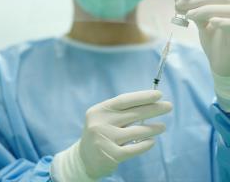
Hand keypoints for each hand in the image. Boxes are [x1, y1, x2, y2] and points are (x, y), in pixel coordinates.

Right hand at [51, 90, 171, 180]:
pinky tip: (152, 141)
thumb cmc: (99, 132)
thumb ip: (121, 112)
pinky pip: (135, 148)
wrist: (84, 158)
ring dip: (153, 128)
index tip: (158, 95)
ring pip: (137, 131)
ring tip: (163, 126)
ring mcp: (106, 139)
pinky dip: (145, 144)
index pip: (124, 100)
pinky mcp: (111, 155)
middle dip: (153, 109)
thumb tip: (148, 103)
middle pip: (133, 113)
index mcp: (100, 110)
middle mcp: (101, 122)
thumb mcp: (105, 118)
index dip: (142, 96)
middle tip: (168, 106)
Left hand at [176, 0, 229, 76]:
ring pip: (226, 7)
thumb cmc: (215, 44)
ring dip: (205, 9)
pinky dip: (223, 21)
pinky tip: (211, 22)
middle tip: (179, 4)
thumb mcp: (203, 25)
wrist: (222, 64)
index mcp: (226, 7)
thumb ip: (194, 12)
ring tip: (188, 15)